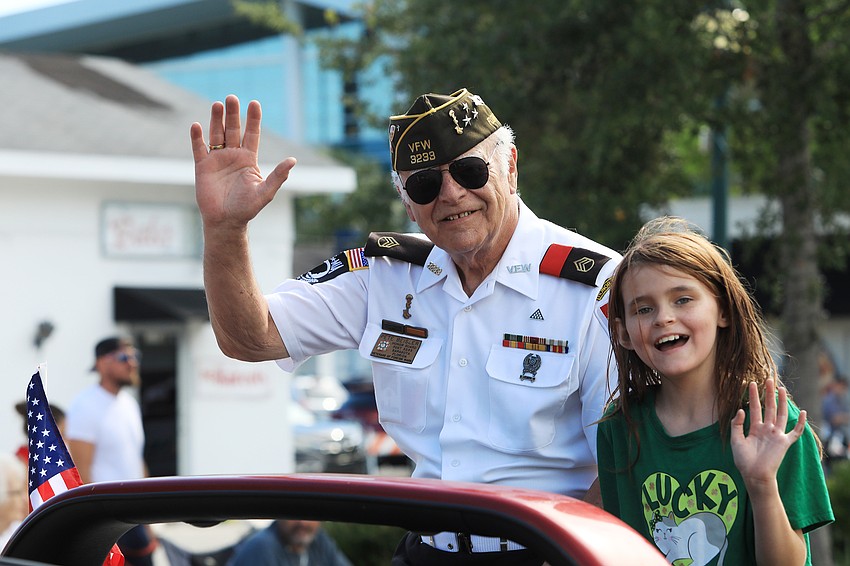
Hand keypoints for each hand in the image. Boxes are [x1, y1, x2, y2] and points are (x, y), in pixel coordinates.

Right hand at [190, 95, 296, 228]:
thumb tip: (293, 160)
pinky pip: (199, 148)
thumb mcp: (265, 192)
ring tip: (218, 104)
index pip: (252, 134)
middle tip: (232, 98)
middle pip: (233, 129)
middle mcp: (233, 155)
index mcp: (249, 159)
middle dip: (233, 114)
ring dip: (217, 120)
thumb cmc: (247, 208)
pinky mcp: (202, 166)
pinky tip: (197, 126)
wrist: (225, 221)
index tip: (254, 103)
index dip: (253, 119)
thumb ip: (278, 176)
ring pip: (217, 134)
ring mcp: (217, 159)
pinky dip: (197, 137)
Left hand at [731, 379, 805, 490]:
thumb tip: (741, 409)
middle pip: (769, 408)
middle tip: (768, 380)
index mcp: (755, 428)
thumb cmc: (743, 460)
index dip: (753, 396)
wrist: (754, 475)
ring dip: (782, 402)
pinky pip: (795, 432)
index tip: (751, 384)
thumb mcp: (736, 440)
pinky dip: (800, 423)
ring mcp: (776, 435)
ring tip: (780, 388)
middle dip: (768, 394)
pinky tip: (803, 412)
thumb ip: (737, 424)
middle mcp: (767, 429)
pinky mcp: (785, 443)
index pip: (754, 408)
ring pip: (781, 414)